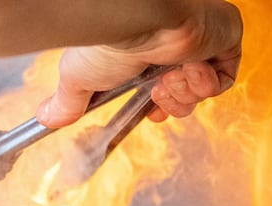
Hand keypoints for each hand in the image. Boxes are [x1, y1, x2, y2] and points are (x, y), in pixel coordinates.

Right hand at [36, 1, 242, 127]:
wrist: (137, 21)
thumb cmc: (108, 42)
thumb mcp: (77, 78)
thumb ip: (67, 101)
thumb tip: (46, 119)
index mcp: (147, 49)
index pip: (163, 84)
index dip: (162, 105)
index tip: (155, 112)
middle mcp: (177, 43)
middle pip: (186, 91)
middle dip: (172, 103)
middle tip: (159, 97)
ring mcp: (203, 39)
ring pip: (205, 89)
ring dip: (184, 94)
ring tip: (168, 79)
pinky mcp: (225, 37)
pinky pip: (225, 78)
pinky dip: (204, 85)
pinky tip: (187, 70)